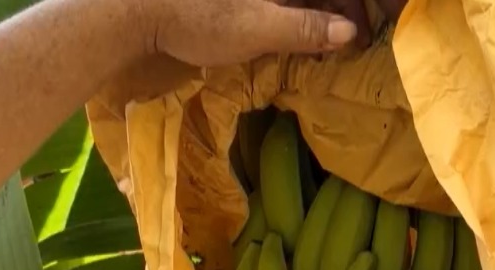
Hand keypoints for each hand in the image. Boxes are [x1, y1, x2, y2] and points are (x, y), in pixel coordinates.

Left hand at [135, 0, 410, 67]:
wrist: (132, 6)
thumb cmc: (196, 15)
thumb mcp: (257, 29)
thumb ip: (305, 29)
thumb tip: (349, 33)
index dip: (355, 7)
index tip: (362, 34)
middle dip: (336, 7)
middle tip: (346, 40)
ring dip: (312, 11)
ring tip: (322, 40)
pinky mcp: (238, 0)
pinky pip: (275, 0)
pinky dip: (288, 9)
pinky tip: (289, 30)